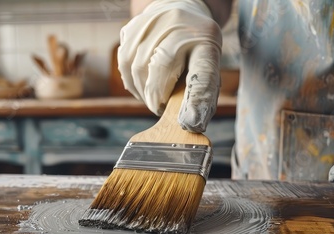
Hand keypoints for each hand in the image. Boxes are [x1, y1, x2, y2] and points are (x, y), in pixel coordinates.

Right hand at [118, 0, 221, 132]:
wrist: (180, 9)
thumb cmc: (196, 44)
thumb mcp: (209, 62)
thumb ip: (202, 90)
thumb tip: (191, 123)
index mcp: (203, 37)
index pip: (201, 71)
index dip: (196, 97)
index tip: (189, 122)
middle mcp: (175, 25)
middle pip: (158, 71)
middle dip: (157, 97)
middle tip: (161, 106)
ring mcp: (149, 24)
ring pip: (136, 69)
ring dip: (142, 91)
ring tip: (153, 95)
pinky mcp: (130, 29)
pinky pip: (124, 64)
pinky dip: (132, 81)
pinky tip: (142, 83)